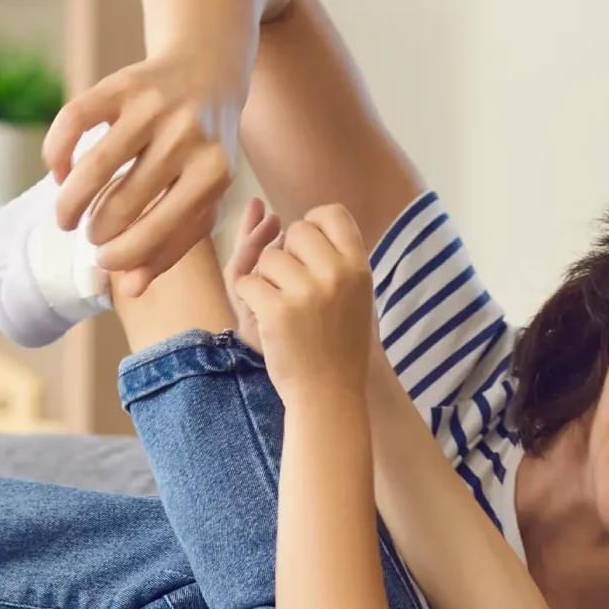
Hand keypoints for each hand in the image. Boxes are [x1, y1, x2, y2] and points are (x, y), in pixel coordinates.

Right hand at [43, 54, 240, 294]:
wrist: (207, 72)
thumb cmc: (201, 153)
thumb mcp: (202, 198)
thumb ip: (172, 244)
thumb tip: (133, 291)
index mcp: (212, 176)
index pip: (157, 233)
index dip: (123, 255)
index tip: (104, 261)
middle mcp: (186, 138)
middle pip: (122, 204)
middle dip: (97, 230)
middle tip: (90, 234)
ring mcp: (154, 108)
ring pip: (94, 168)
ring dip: (70, 202)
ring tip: (66, 217)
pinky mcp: (123, 83)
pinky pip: (74, 122)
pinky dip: (58, 153)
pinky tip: (59, 173)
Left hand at [231, 205, 377, 401]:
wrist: (329, 395)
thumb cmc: (340, 346)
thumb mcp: (356, 297)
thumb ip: (337, 258)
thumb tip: (304, 220)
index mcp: (359, 268)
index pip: (332, 214)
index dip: (312, 224)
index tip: (304, 247)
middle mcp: (336, 274)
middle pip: (296, 231)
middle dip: (286, 252)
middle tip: (292, 286)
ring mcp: (306, 292)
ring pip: (268, 257)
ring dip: (267, 278)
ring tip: (283, 307)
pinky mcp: (278, 311)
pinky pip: (248, 281)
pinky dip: (251, 298)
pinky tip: (268, 319)